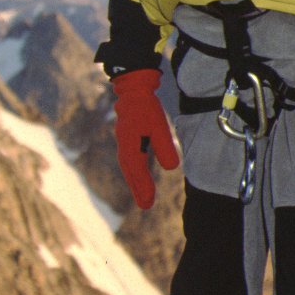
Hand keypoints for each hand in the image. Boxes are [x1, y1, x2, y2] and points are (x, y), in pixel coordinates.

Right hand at [112, 69, 179, 209]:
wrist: (133, 89)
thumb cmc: (146, 107)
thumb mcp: (159, 127)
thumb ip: (164, 146)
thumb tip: (171, 168)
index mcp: (130, 144)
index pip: (137, 171)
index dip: (143, 187)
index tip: (148, 203)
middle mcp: (124, 146)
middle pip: (131, 172)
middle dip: (138, 189)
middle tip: (146, 206)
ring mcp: (124, 142)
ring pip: (129, 167)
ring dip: (136, 182)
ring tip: (143, 196)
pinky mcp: (127, 138)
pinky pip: (130, 160)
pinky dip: (135, 171)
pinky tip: (140, 176)